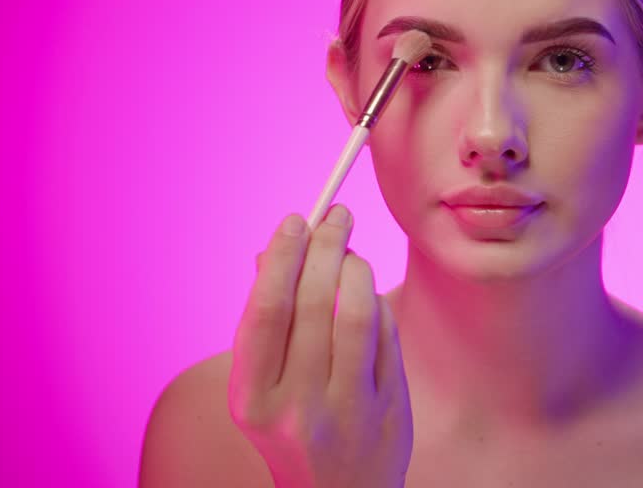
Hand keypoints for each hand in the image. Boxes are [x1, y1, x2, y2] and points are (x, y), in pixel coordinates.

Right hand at [229, 204, 412, 487]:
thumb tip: (276, 250)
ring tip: (352, 252)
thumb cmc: (292, 427)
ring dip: (358, 268)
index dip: (283, 256)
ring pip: (359, 314)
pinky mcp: (389, 411)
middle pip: (313, 303)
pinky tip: (368, 295)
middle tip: (336, 215)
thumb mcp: (262, 385)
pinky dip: (378, 304)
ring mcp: (348, 412)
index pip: (267, 309)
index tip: (297, 219)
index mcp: (253, 399)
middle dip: (327, 246)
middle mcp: (297, 407)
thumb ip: (266, 322)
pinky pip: (387, 337)